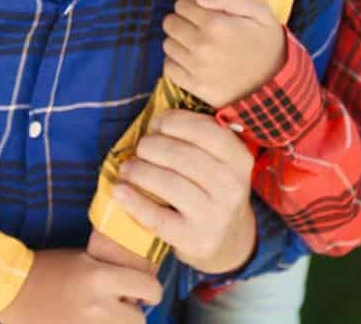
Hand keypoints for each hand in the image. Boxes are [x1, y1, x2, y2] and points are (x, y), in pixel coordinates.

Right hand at [0, 248, 160, 323]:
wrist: (13, 288)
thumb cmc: (48, 267)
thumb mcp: (83, 258)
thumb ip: (110, 270)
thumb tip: (135, 280)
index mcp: (101, 277)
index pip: (149, 288)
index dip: (152, 291)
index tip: (147, 293)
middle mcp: (99, 306)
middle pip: (139, 320)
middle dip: (133, 314)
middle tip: (124, 308)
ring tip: (106, 317)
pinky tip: (91, 323)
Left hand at [110, 110, 256, 274]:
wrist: (226, 241)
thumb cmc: (212, 189)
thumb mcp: (219, 161)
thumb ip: (197, 137)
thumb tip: (155, 120)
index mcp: (240, 159)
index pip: (206, 130)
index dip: (174, 121)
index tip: (155, 124)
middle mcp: (232, 188)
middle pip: (182, 156)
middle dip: (152, 146)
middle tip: (140, 148)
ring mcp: (215, 216)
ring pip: (168, 183)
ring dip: (139, 171)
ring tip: (128, 168)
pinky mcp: (194, 240)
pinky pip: (157, 217)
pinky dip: (133, 201)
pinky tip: (120, 190)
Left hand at [162, 0, 285, 107]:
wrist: (277, 84)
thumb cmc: (267, 42)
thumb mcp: (260, 12)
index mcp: (216, 24)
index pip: (181, 4)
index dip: (192, 5)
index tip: (204, 12)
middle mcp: (202, 46)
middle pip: (169, 23)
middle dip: (182, 21)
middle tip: (199, 28)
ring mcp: (197, 69)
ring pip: (167, 45)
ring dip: (179, 42)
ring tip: (198, 45)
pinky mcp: (196, 87)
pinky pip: (168, 68)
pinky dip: (177, 63)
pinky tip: (192, 61)